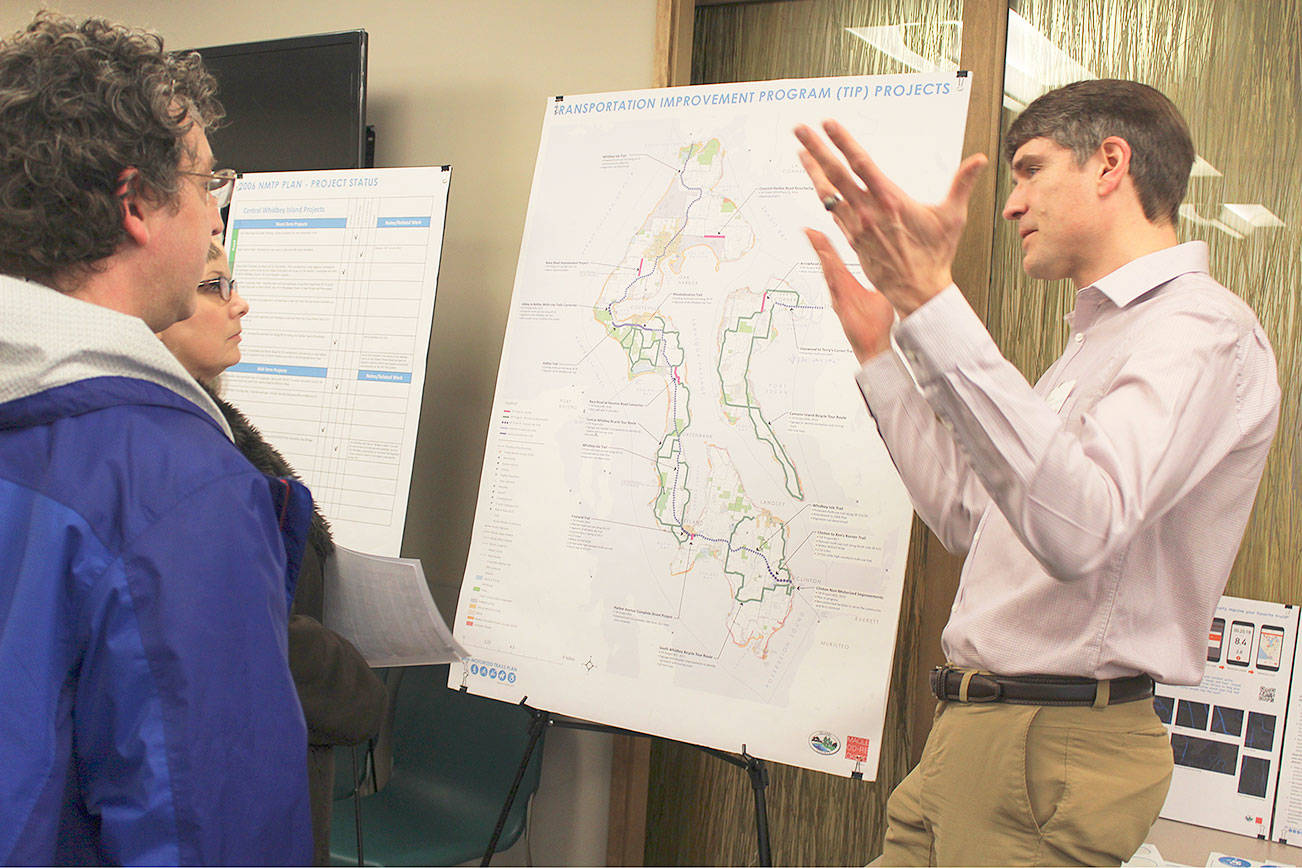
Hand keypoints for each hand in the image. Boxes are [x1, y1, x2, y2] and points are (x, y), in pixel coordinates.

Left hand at [795, 119, 986, 315]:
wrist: (918, 291)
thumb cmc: (935, 255)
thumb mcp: (952, 217)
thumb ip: (962, 185)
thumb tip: (979, 160)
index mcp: (890, 201)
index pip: (861, 164)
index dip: (843, 142)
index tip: (828, 124)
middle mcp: (868, 211)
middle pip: (836, 174)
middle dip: (817, 149)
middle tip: (800, 130)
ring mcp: (857, 226)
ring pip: (829, 193)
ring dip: (814, 171)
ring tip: (801, 152)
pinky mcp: (852, 239)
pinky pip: (834, 212)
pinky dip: (824, 195)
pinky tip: (818, 184)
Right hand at [804, 227, 893, 362]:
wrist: (875, 344)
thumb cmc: (876, 323)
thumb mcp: (880, 295)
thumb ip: (881, 279)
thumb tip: (892, 266)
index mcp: (847, 285)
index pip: (835, 260)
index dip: (826, 245)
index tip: (817, 230)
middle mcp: (839, 290)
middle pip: (827, 262)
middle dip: (817, 244)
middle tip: (809, 229)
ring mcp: (839, 297)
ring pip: (828, 270)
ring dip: (821, 253)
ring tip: (813, 236)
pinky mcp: (841, 305)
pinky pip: (834, 284)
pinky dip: (830, 270)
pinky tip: (827, 258)